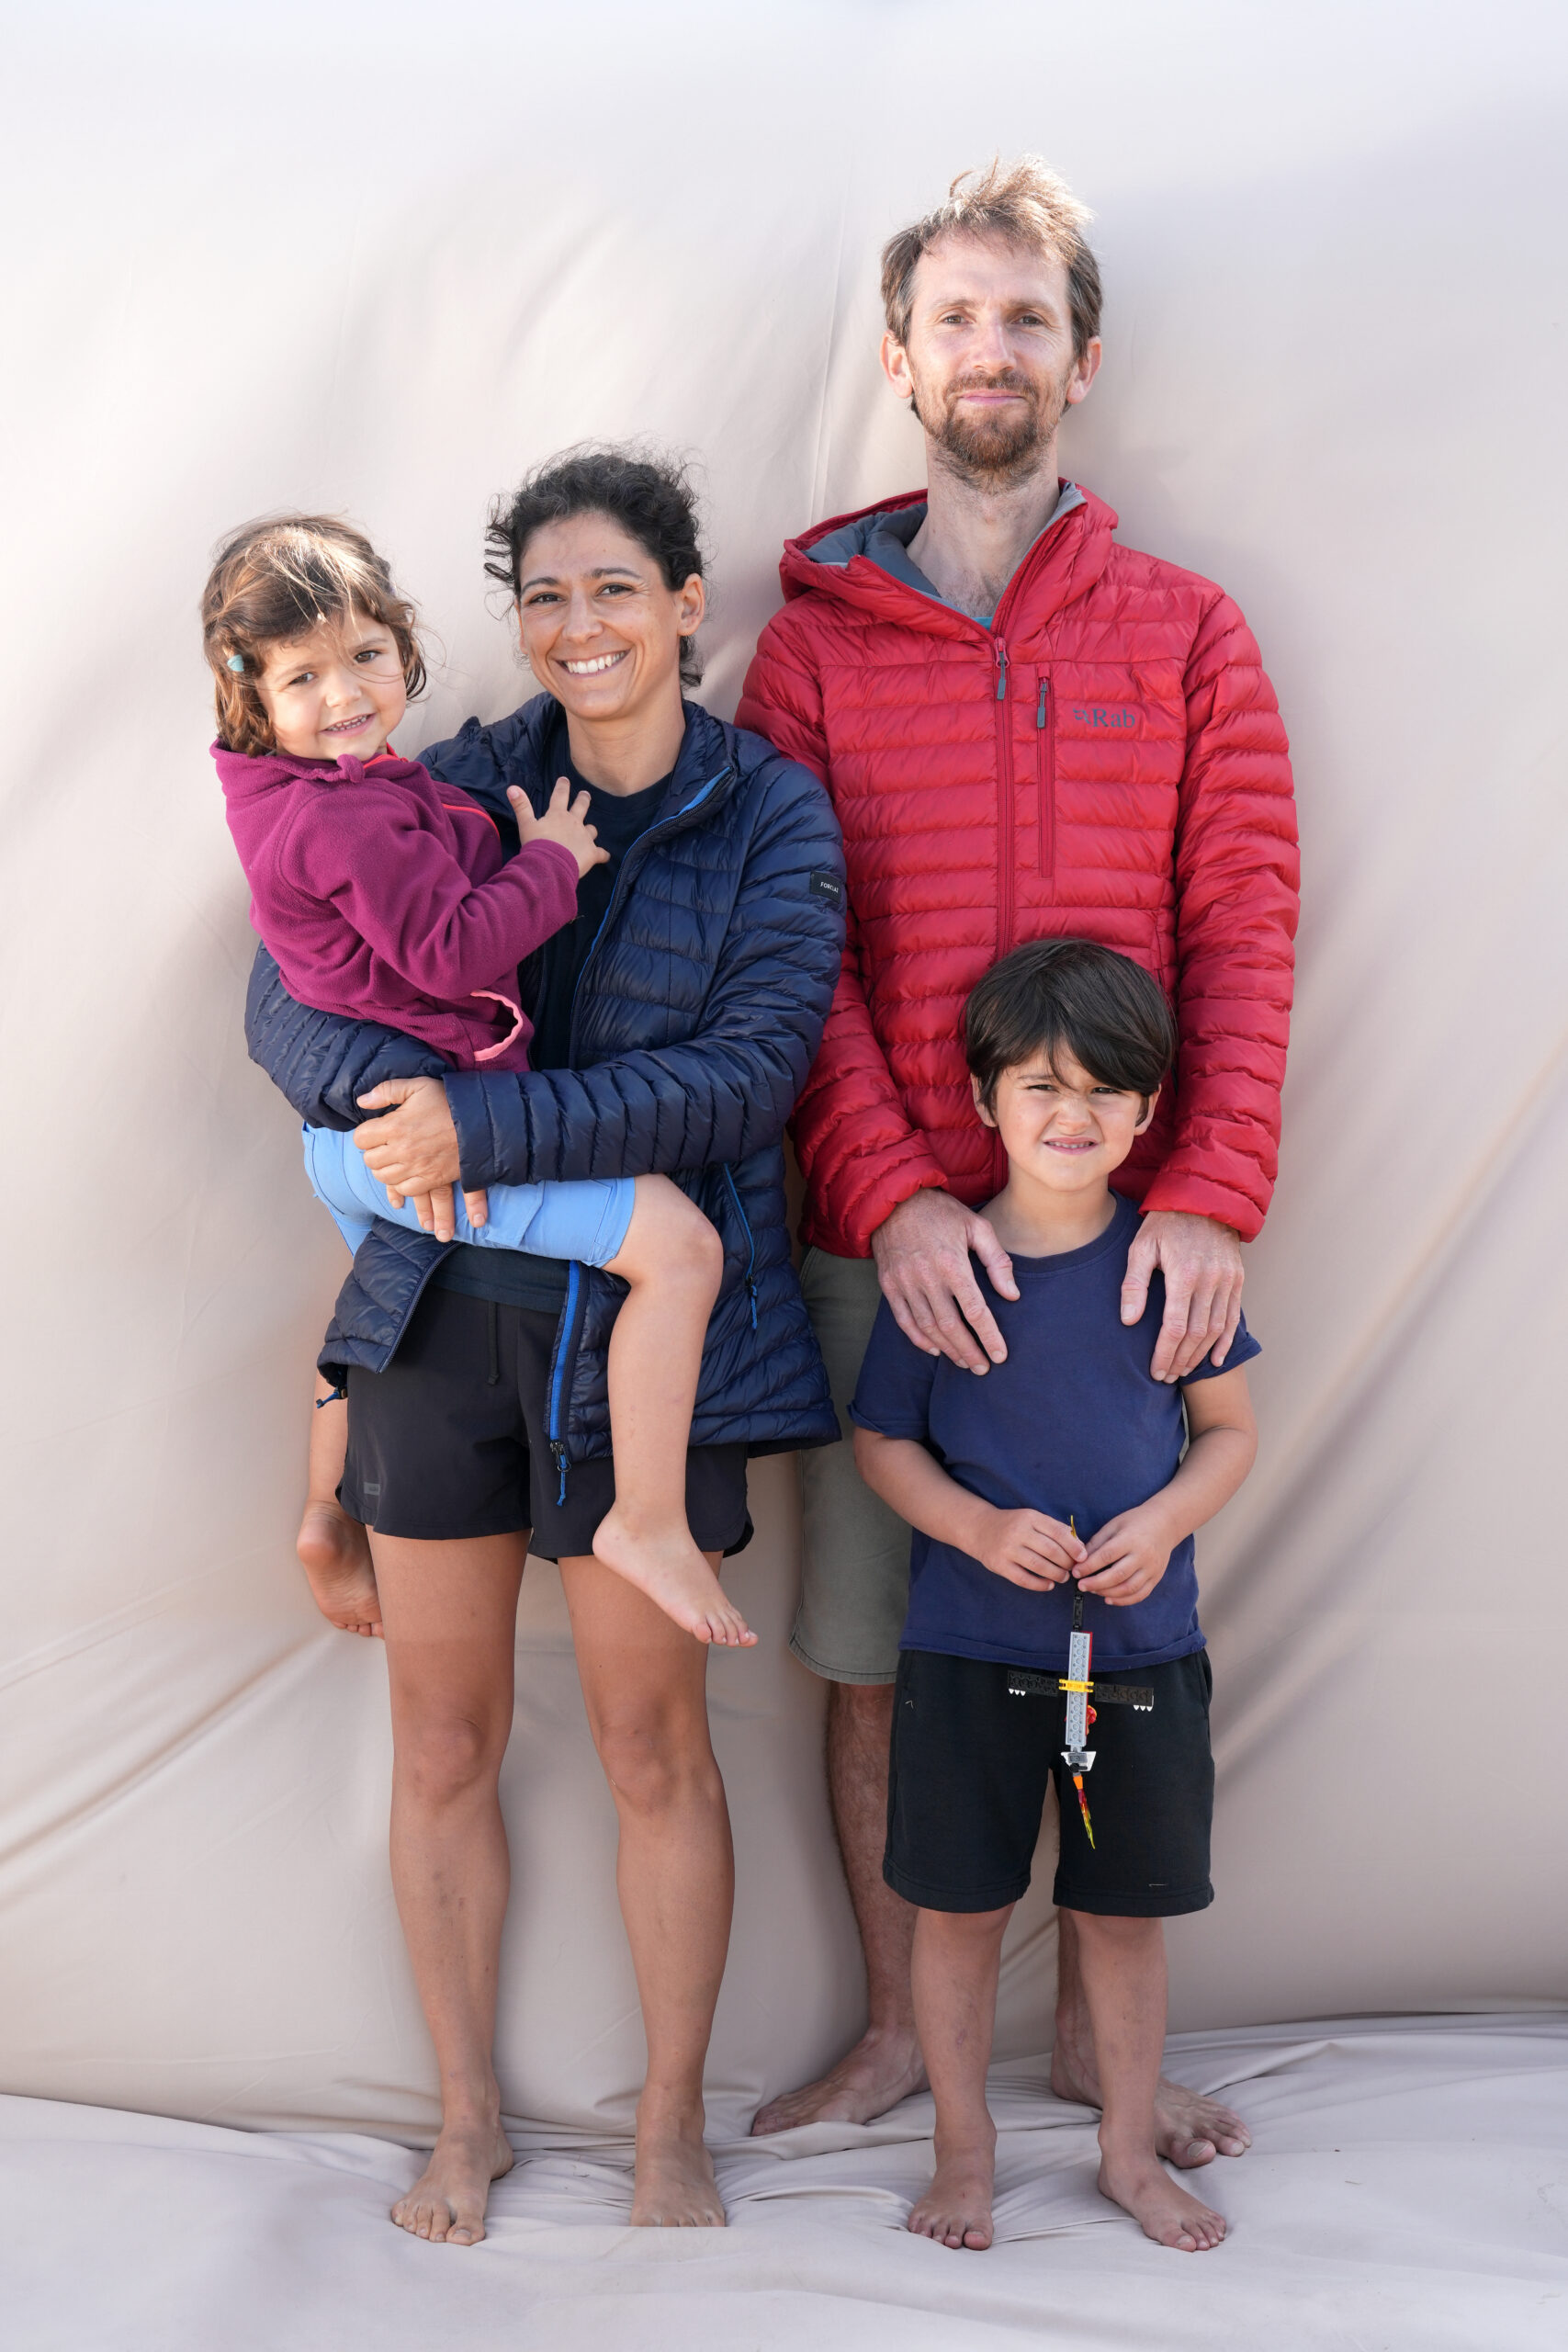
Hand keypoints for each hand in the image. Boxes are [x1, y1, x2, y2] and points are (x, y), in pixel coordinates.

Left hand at [353, 1077, 486, 1244]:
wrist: (481, 1123)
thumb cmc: (449, 1102)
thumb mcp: (418, 1086)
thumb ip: (387, 1090)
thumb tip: (362, 1101)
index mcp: (395, 1126)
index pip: (361, 1139)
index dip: (365, 1134)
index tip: (375, 1131)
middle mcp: (401, 1150)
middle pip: (370, 1161)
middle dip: (373, 1152)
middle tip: (384, 1145)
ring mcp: (416, 1168)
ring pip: (384, 1177)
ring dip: (385, 1169)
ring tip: (394, 1160)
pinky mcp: (431, 1179)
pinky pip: (405, 1190)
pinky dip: (401, 1185)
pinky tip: (406, 1174)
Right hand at [510, 778, 608, 879]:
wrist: (550, 865)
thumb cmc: (537, 845)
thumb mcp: (526, 825)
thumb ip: (521, 806)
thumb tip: (511, 787)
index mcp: (558, 815)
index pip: (560, 796)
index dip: (562, 786)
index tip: (565, 780)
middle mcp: (574, 823)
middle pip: (581, 806)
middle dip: (583, 799)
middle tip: (585, 794)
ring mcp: (585, 837)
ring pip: (592, 829)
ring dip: (591, 829)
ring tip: (590, 830)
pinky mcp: (592, 853)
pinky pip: (601, 853)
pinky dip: (603, 855)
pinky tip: (604, 856)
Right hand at [870, 1189, 1018, 1372]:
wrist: (895, 1199)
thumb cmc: (942, 1212)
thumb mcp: (977, 1226)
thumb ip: (997, 1261)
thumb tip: (1012, 1295)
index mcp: (951, 1263)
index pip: (974, 1310)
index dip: (989, 1336)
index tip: (1000, 1355)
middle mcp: (926, 1276)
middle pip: (950, 1326)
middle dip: (969, 1351)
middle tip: (982, 1368)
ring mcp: (904, 1282)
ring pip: (927, 1327)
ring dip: (947, 1349)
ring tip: (963, 1362)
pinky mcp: (889, 1284)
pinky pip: (904, 1320)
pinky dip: (919, 1339)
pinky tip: (935, 1349)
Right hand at [973, 1505, 1085, 1592]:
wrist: (979, 1528)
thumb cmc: (1013, 1525)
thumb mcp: (1032, 1518)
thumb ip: (1054, 1529)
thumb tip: (1079, 1546)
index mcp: (1029, 1517)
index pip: (1057, 1532)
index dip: (1073, 1546)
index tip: (1083, 1556)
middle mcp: (1018, 1532)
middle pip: (1050, 1550)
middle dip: (1066, 1562)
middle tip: (1072, 1568)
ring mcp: (1007, 1549)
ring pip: (1038, 1565)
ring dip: (1056, 1574)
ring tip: (1062, 1577)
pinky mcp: (999, 1565)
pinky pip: (1023, 1579)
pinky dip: (1039, 1584)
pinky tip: (1048, 1584)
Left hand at [1075, 1500, 1176, 1604]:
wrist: (1165, 1524)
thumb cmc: (1136, 1522)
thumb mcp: (1114, 1525)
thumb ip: (1098, 1542)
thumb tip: (1080, 1559)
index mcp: (1130, 1539)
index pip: (1107, 1555)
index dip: (1089, 1566)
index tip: (1076, 1571)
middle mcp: (1143, 1555)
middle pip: (1118, 1575)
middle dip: (1096, 1583)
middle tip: (1081, 1585)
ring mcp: (1151, 1568)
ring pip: (1128, 1588)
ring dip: (1108, 1593)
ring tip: (1093, 1591)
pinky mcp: (1156, 1578)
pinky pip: (1140, 1594)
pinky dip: (1124, 1600)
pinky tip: (1109, 1599)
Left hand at [1120, 1210, 1243, 1381]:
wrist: (1203, 1197)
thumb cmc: (1164, 1223)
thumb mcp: (1141, 1247)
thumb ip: (1134, 1284)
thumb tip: (1129, 1321)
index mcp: (1184, 1274)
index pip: (1174, 1327)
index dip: (1165, 1353)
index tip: (1155, 1371)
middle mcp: (1210, 1280)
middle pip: (1196, 1334)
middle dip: (1180, 1360)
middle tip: (1166, 1377)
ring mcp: (1228, 1280)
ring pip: (1216, 1330)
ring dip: (1200, 1355)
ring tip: (1183, 1370)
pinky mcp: (1237, 1278)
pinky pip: (1233, 1317)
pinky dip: (1226, 1341)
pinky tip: (1216, 1360)